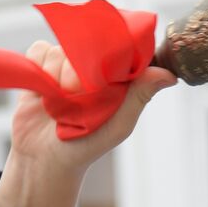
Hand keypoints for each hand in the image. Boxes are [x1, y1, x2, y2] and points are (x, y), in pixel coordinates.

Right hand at [0, 41, 175, 206]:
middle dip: (77, 75)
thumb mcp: (119, 125)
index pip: (121, 49)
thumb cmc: (86, 145)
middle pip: (86, 48)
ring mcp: (67, 65)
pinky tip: (42, 91)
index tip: (101, 76)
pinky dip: (38, 68)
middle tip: (75, 99)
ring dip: (56, 76)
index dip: (111, 56)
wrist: (44, 157)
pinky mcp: (41, 65)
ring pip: (61, 50)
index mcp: (118, 80)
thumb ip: (139, 97)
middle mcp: (94, 68)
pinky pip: (39, 50)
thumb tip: (170, 76)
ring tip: (57, 102)